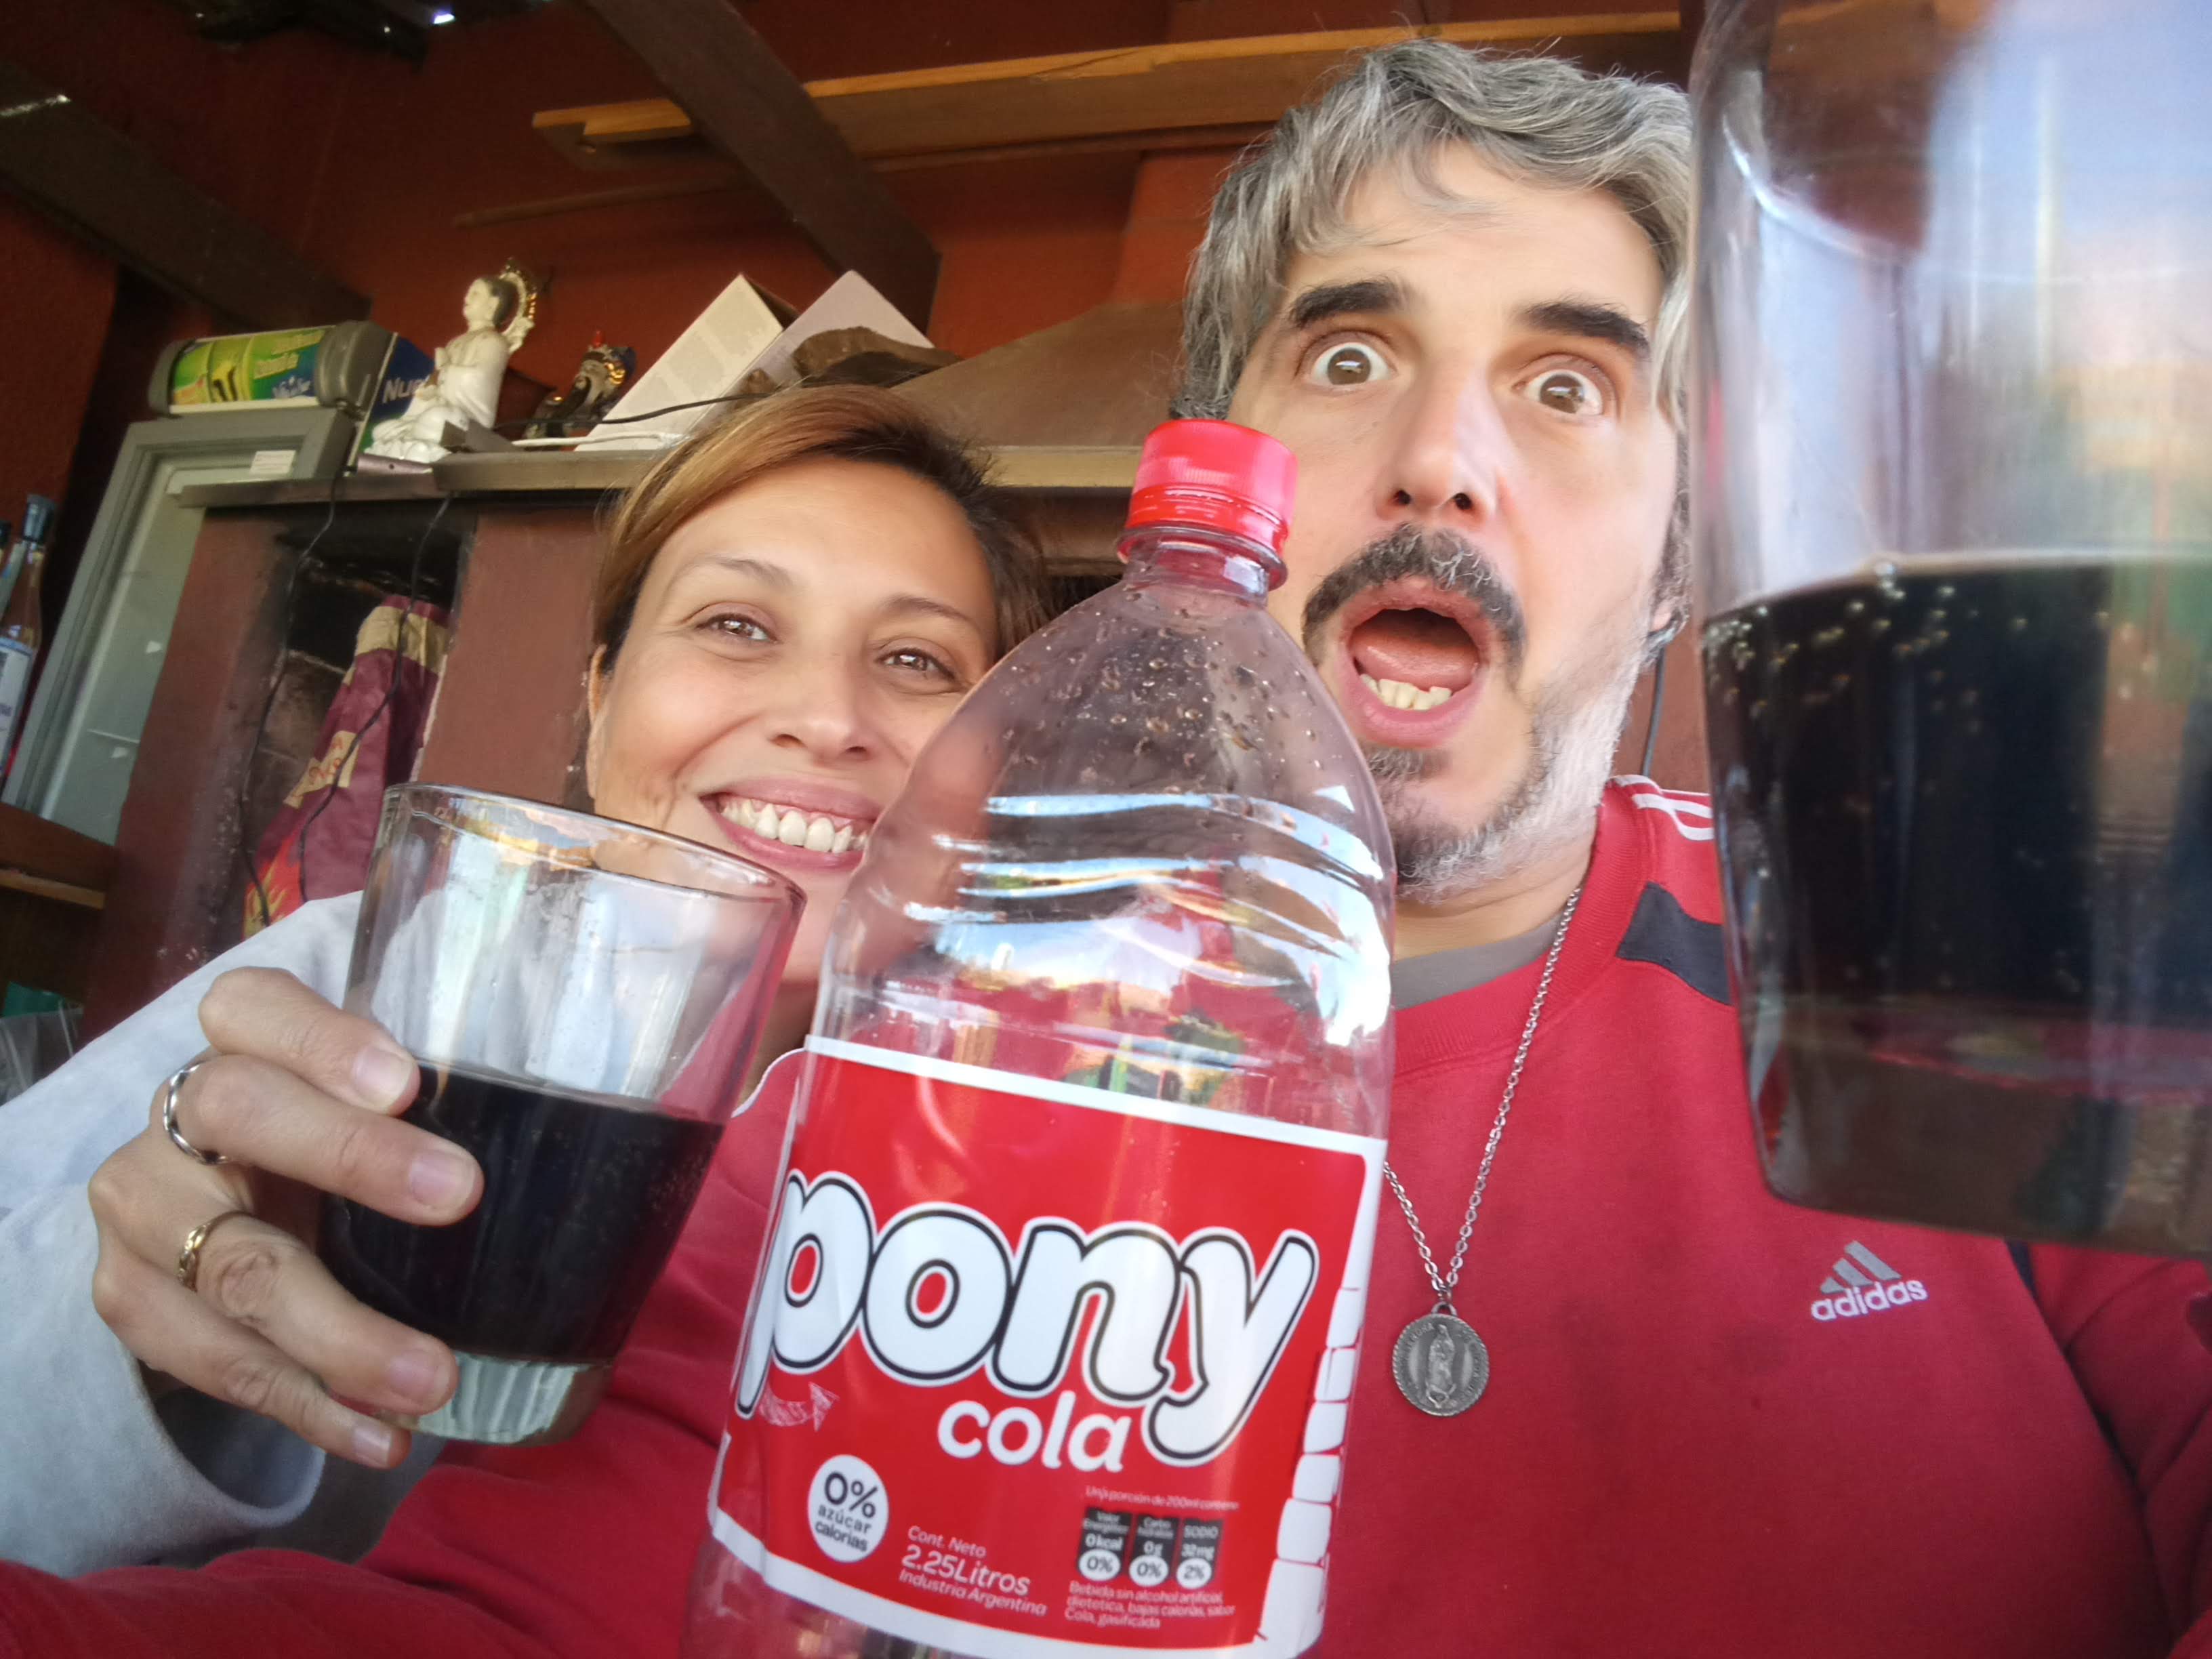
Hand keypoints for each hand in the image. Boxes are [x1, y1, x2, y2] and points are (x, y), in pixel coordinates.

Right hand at [86, 969, 482, 1468]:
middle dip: (351, 1158)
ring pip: (230, 1267)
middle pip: (240, 1113)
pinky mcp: (131, 1300)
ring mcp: (141, 1209)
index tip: (406, 1080)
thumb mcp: (379, 1105)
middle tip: (458, 1198)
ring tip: (432, 1380)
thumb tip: (603, 1124)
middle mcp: (175, 1113)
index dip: (321, 1037)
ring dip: (338, 1334)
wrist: (223, 1212)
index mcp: (239, 1039)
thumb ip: (447, 1095)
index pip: (253, 1005)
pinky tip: (382, 1437)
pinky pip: (215, 1363)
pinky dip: (309, 1407)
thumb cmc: (341, 1141)